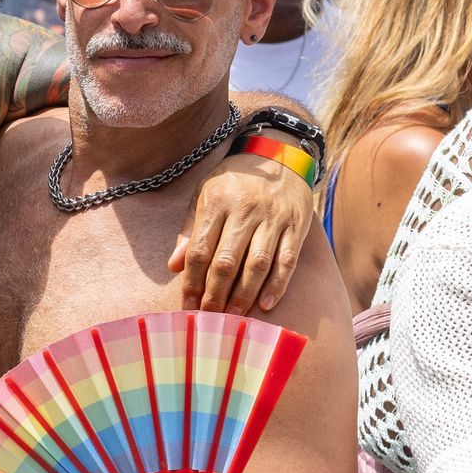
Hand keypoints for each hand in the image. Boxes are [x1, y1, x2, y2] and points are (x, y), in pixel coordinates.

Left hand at [174, 157, 310, 313]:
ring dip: (243, 296)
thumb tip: (174, 265)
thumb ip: (190, 229)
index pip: (200, 249)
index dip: (192, 281)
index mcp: (217, 202)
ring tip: (233, 319)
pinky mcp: (296, 226)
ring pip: (257, 264)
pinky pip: (287, 260)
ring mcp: (273, 218)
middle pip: (227, 261)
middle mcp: (245, 210)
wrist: (279, 153)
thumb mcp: (205, 194)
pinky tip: (266, 305)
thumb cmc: (234, 181)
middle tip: (208, 319)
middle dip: (215, 295)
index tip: (187, 305)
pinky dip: (277, 285)